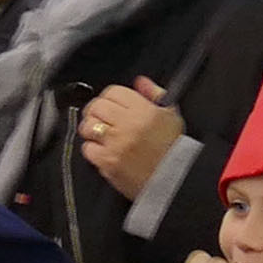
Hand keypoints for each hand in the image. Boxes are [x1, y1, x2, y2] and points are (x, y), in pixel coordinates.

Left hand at [77, 78, 178, 193]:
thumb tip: (140, 82)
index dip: (111, 97)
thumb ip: (155, 95)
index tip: (112, 105)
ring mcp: (116, 144)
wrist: (174, 180)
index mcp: (144, 111)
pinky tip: (104, 150)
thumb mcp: (171, 116)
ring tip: (102, 134)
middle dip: (97, 111)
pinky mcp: (108, 162)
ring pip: (88, 126)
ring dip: (92, 129)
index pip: (113, 92)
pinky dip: (92, 149)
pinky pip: (88, 148)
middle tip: (103, 119)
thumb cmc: (174, 150)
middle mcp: (128, 125)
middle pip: (97, 106)